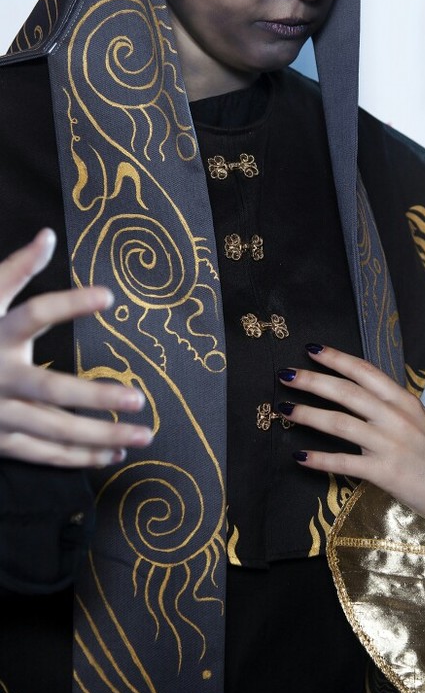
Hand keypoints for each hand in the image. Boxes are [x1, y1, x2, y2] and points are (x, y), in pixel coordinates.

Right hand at [0, 230, 152, 467]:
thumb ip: (13, 270)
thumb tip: (47, 235)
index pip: (34, 314)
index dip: (69, 303)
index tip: (109, 295)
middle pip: (49, 389)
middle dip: (94, 397)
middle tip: (138, 398)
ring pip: (52, 429)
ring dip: (99, 436)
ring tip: (142, 434)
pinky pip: (43, 453)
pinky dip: (78, 457)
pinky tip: (113, 454)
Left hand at [278, 345, 424, 537]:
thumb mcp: (419, 420)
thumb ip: (391, 407)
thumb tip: (359, 394)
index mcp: (404, 400)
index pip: (365, 371)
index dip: (337, 358)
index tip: (312, 349)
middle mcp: (395, 417)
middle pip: (346, 391)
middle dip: (313, 381)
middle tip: (286, 374)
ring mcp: (390, 444)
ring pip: (340, 422)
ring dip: (308, 414)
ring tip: (284, 409)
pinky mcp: (385, 472)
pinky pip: (344, 462)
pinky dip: (319, 459)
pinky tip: (299, 456)